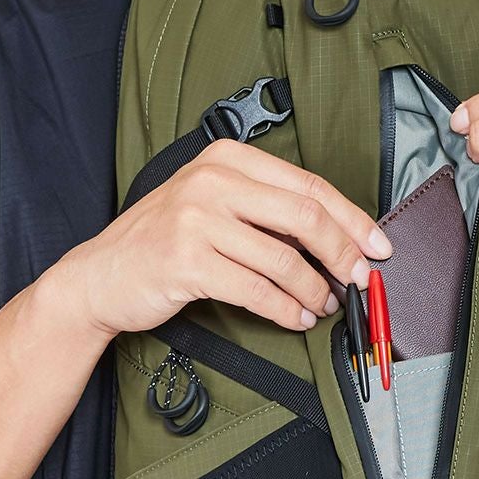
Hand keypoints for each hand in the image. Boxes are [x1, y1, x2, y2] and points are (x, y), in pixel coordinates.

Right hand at [55, 139, 392, 335]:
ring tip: (324, 305)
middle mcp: (213, 181)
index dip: (352, 219)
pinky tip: (297, 318)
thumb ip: (265, 211)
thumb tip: (334, 239)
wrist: (101, 275)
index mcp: (227, 160)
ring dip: (314, 289)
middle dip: (343, 252)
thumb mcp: (213, 207)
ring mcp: (197, 219)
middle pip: (305, 216)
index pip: (309, 185)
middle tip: (359, 279)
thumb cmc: (163, 242)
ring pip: (283, 258)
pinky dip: (286, 309)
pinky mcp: (188, 261)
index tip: (377, 245)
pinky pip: (257, 290)